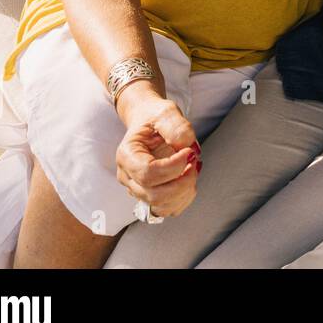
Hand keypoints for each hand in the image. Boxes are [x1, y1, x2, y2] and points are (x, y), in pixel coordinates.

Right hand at [114, 84, 201, 218]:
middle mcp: (128, 176)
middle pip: (154, 195)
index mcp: (126, 155)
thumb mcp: (166, 112)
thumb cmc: (155, 118)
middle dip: (182, 182)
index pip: (148, 173)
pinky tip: (189, 179)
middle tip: (195, 161)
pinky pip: (167, 210)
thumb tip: (186, 146)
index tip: (189, 152)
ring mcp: (137, 189)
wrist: (150, 123)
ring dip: (184, 191)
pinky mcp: (150, 196)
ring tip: (193, 168)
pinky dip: (184, 199)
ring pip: (161, 206)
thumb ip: (177, 127)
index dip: (174, 167)